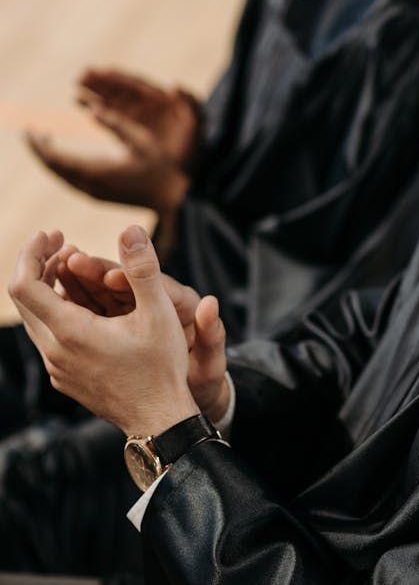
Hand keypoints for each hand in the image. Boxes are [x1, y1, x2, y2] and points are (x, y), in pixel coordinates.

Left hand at [10, 226, 228, 434]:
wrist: (160, 420)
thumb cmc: (162, 366)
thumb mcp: (159, 311)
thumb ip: (143, 268)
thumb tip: (132, 229)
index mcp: (70, 332)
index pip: (23, 285)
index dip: (31, 253)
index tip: (53, 234)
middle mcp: (55, 352)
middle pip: (24, 299)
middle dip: (39, 264)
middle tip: (64, 242)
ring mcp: (57, 368)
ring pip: (35, 319)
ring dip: (48, 288)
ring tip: (73, 266)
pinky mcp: (65, 378)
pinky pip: (47, 337)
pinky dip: (56, 311)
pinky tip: (84, 303)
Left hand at [26, 105, 190, 212]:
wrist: (168, 198)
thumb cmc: (158, 167)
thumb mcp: (140, 139)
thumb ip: (116, 123)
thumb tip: (91, 109)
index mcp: (96, 171)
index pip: (56, 159)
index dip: (39, 145)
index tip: (29, 129)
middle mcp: (89, 185)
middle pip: (53, 169)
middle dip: (39, 150)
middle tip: (29, 132)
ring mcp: (92, 193)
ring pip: (60, 176)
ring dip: (49, 158)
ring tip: (42, 140)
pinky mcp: (96, 195)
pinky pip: (69, 180)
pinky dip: (60, 166)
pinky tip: (61, 155)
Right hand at [78, 68, 201, 170]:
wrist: (190, 171)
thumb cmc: (195, 146)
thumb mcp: (197, 124)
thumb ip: (191, 103)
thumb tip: (174, 85)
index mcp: (161, 101)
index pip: (137, 85)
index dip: (120, 77)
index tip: (102, 71)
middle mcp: (147, 107)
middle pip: (120, 90)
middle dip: (101, 82)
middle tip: (80, 75)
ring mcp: (138, 119)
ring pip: (113, 103)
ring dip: (96, 95)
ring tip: (77, 89)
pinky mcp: (131, 133)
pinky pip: (113, 119)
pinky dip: (99, 112)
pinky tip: (86, 109)